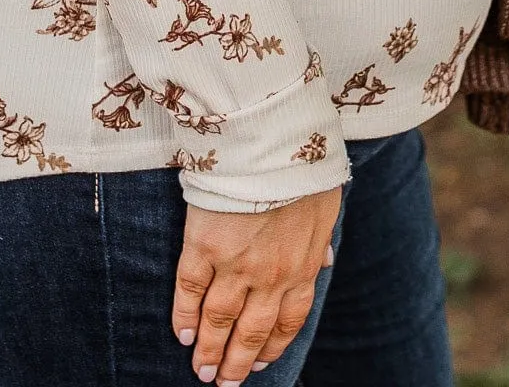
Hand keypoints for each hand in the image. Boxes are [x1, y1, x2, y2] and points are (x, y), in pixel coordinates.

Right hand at [172, 187, 341, 382]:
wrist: (272, 145)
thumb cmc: (303, 168)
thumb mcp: (326, 206)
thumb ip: (320, 240)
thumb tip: (323, 261)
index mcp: (301, 267)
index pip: (286, 322)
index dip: (270, 347)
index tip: (258, 364)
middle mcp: (269, 277)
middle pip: (250, 332)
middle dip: (236, 363)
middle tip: (223, 383)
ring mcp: (235, 264)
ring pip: (219, 319)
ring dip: (209, 349)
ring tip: (200, 369)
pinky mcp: (204, 246)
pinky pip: (190, 289)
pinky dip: (184, 314)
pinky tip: (181, 332)